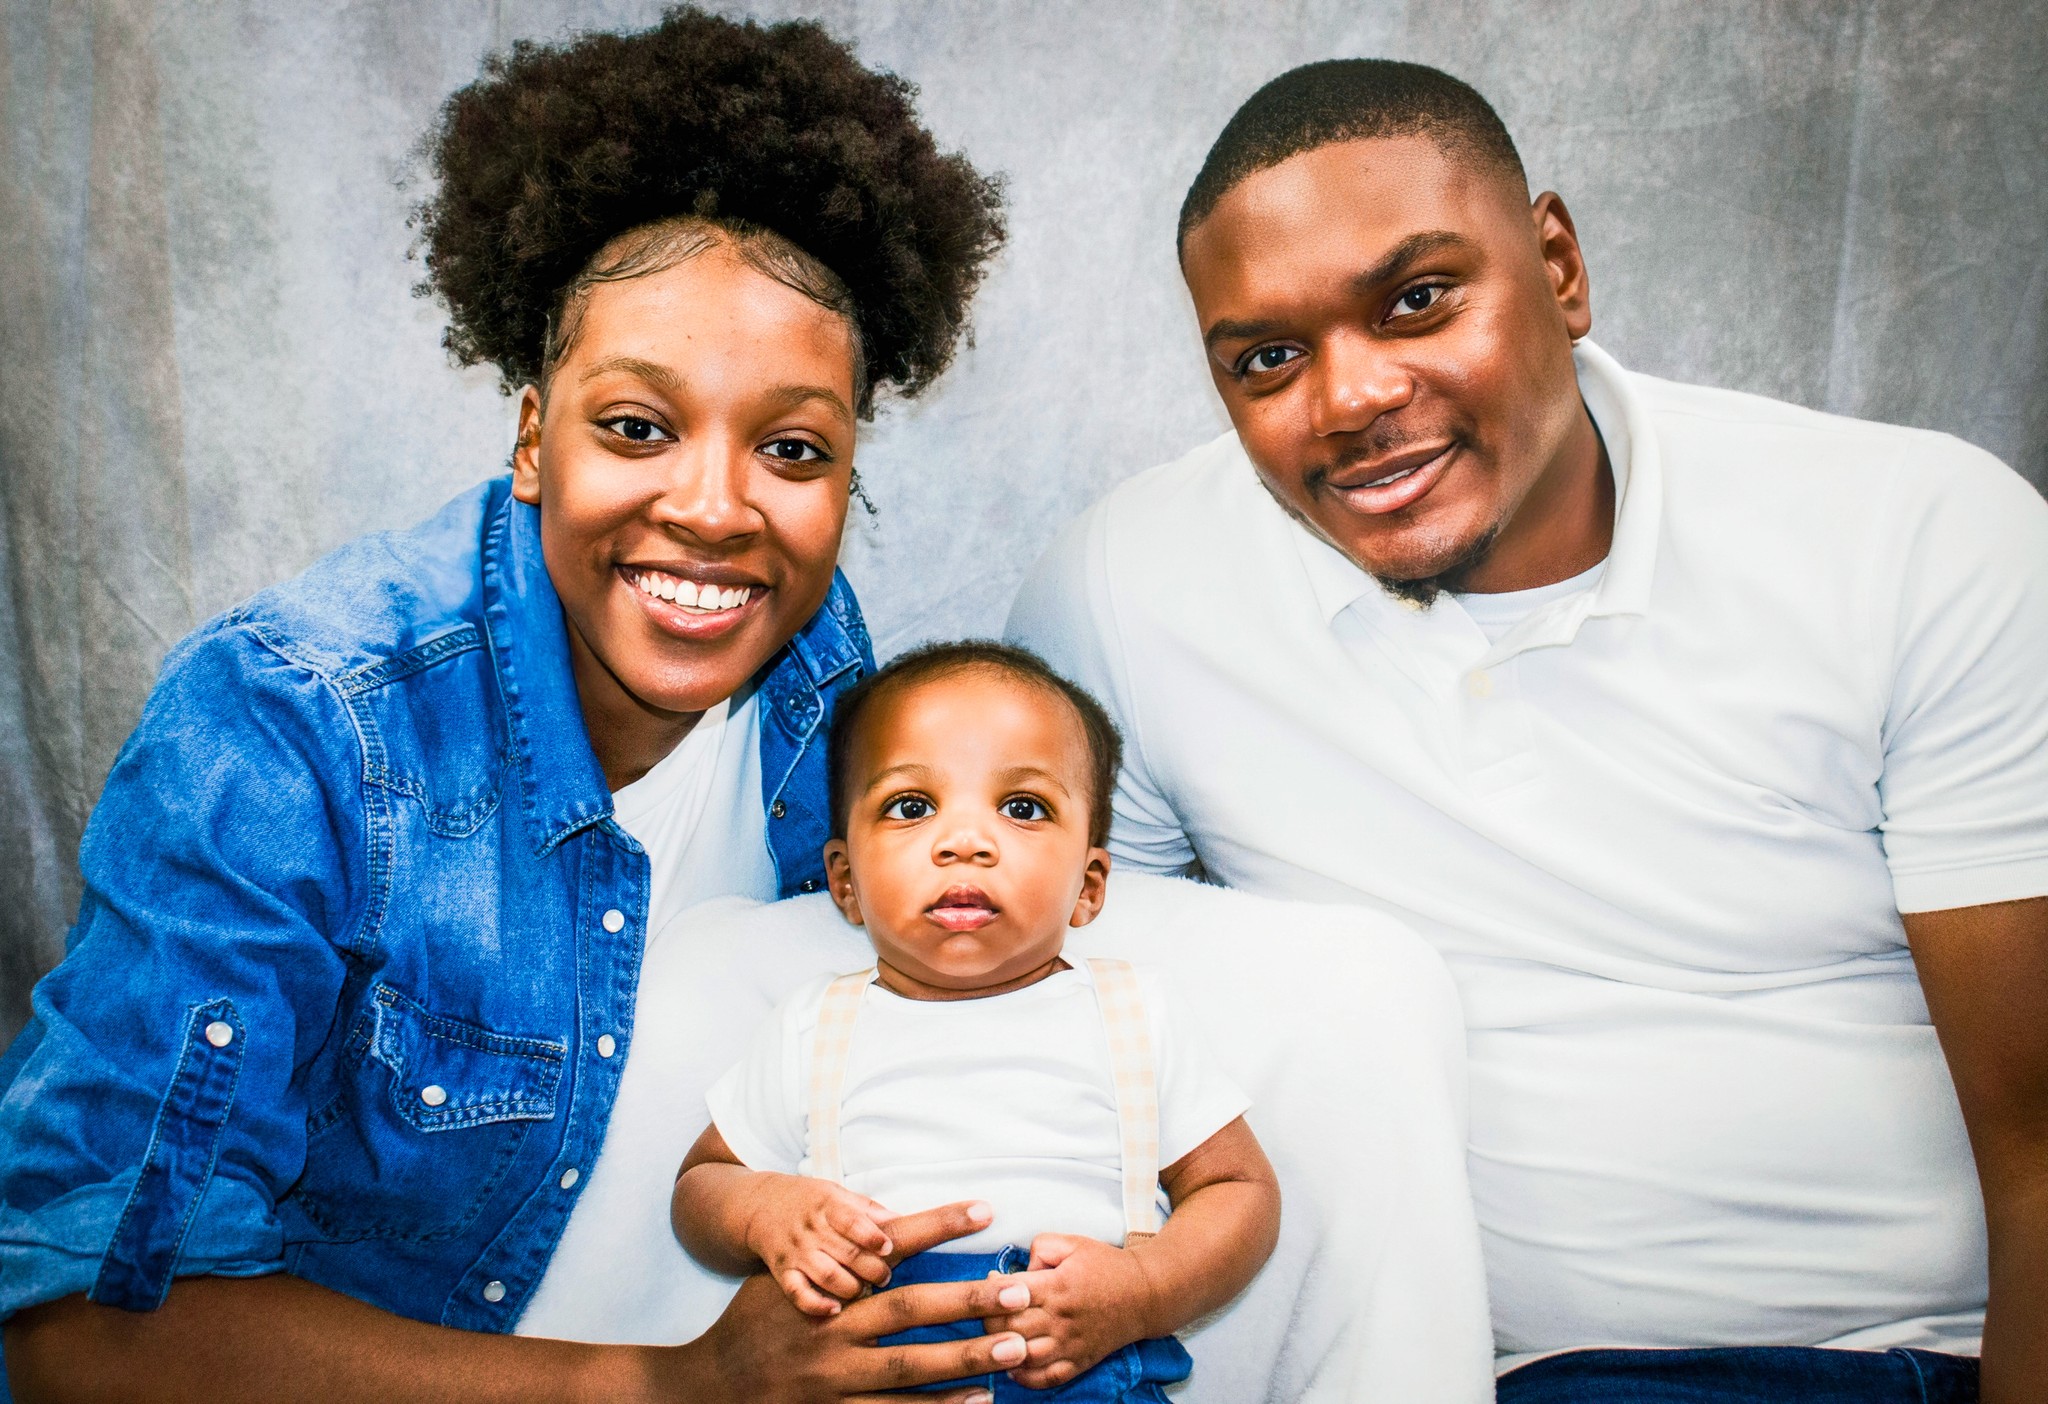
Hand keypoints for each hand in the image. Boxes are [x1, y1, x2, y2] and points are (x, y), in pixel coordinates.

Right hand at [662, 1201, 1035, 1403]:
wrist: (711, 1385)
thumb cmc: (755, 1322)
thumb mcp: (786, 1279)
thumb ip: (836, 1257)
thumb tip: (890, 1227)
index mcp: (827, 1286)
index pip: (893, 1245)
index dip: (939, 1224)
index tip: (987, 1210)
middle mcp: (834, 1331)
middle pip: (912, 1309)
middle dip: (968, 1299)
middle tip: (1020, 1292)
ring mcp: (837, 1379)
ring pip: (912, 1368)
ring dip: (967, 1358)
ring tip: (1015, 1347)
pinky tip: (978, 1399)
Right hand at [743, 1174, 900, 1315]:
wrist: (761, 1205)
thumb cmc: (810, 1201)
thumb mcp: (837, 1193)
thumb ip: (868, 1209)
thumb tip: (901, 1220)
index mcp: (828, 1206)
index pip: (852, 1222)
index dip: (872, 1236)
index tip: (888, 1248)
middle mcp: (812, 1230)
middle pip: (847, 1253)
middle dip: (872, 1269)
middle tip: (886, 1277)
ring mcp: (796, 1252)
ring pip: (827, 1276)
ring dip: (851, 1288)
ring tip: (864, 1291)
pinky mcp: (782, 1272)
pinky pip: (797, 1292)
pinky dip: (815, 1304)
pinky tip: (834, 1310)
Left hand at [982, 1233, 1154, 1390]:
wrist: (1144, 1294)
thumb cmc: (1106, 1266)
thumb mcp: (1073, 1243)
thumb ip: (1040, 1248)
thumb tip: (1018, 1269)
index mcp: (1057, 1287)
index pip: (1008, 1295)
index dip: (990, 1289)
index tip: (991, 1281)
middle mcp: (1061, 1320)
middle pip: (1009, 1328)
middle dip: (989, 1319)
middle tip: (988, 1308)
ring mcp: (1070, 1345)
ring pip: (1022, 1357)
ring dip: (1002, 1349)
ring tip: (996, 1336)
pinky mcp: (1079, 1362)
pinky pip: (1046, 1379)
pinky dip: (1024, 1377)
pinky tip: (1012, 1365)